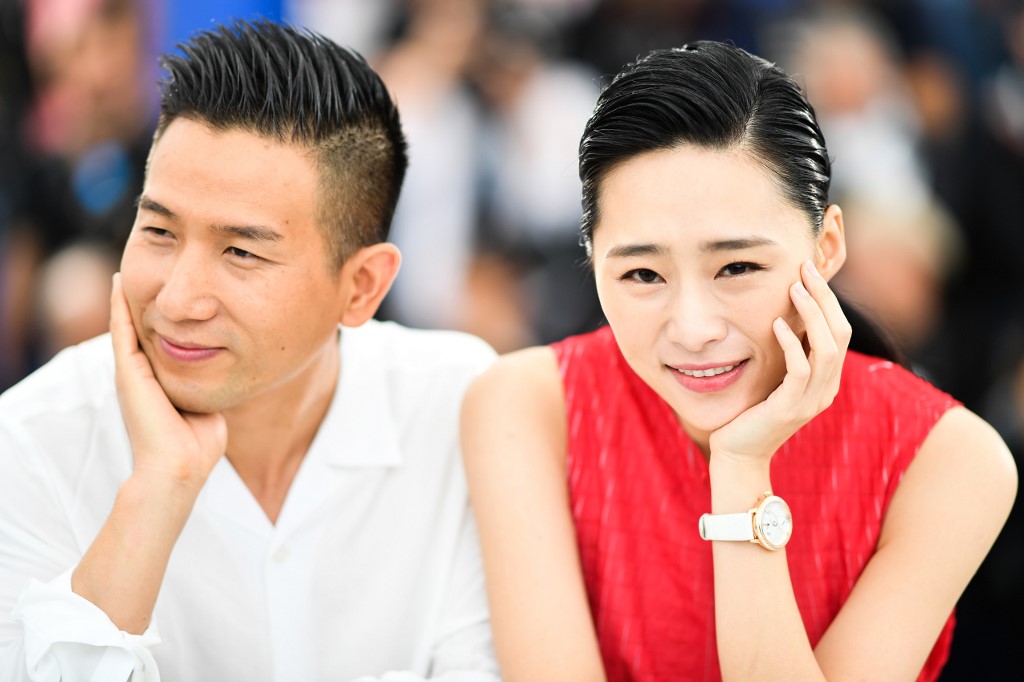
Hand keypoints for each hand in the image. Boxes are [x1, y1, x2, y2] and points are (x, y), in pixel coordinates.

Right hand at [110, 273, 226, 493]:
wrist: (179, 466)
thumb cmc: (197, 446)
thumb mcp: (207, 408)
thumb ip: (210, 391)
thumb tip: (223, 377)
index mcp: (160, 384)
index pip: (160, 343)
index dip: (163, 320)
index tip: (167, 298)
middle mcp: (142, 376)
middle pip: (141, 331)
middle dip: (142, 304)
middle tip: (143, 272)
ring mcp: (132, 373)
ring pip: (126, 326)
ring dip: (125, 298)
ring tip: (125, 270)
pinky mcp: (127, 372)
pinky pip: (121, 331)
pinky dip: (119, 306)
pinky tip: (119, 283)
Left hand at [709, 260, 851, 463]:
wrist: (738, 455)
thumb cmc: (751, 413)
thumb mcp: (775, 380)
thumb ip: (789, 355)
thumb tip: (789, 317)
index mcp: (826, 381)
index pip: (839, 332)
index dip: (828, 300)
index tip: (809, 272)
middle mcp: (825, 390)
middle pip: (839, 335)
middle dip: (824, 298)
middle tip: (806, 269)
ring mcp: (810, 401)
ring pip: (825, 349)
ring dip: (812, 314)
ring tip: (795, 288)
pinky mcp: (789, 408)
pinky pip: (799, 370)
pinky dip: (791, 343)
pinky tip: (778, 323)